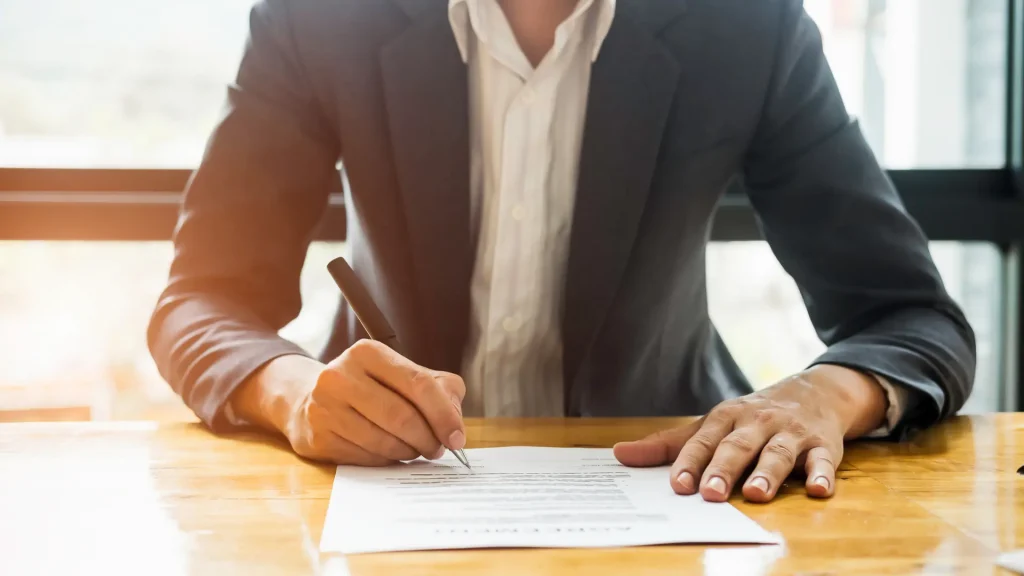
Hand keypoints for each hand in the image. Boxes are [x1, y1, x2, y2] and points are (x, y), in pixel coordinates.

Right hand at [232, 341, 465, 465]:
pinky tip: (389, 452)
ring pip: (384, 441)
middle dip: (428, 438)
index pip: (418, 384)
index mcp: (368, 353)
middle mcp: (340, 375)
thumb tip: (455, 424)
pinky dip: (386, 460)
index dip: (444, 415)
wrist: (308, 399)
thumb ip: (440, 390)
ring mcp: (324, 407)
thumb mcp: (403, 375)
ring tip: (415, 449)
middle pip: (402, 417)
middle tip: (438, 449)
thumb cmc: (370, 387)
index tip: (458, 437)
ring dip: (409, 452)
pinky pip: (365, 457)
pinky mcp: (317, 437)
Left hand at [612, 365, 887, 501]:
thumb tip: (619, 455)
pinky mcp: (822, 445)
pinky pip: (823, 461)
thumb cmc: (751, 417)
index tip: (678, 485)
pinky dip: (822, 475)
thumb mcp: (710, 424)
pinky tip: (820, 490)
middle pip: (738, 447)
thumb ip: (668, 444)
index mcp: (726, 418)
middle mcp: (757, 423)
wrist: (813, 391)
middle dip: (723, 469)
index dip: (690, 462)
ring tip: (755, 494)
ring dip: (767, 473)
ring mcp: (790, 433)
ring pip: (778, 453)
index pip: (703, 441)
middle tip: (710, 493)